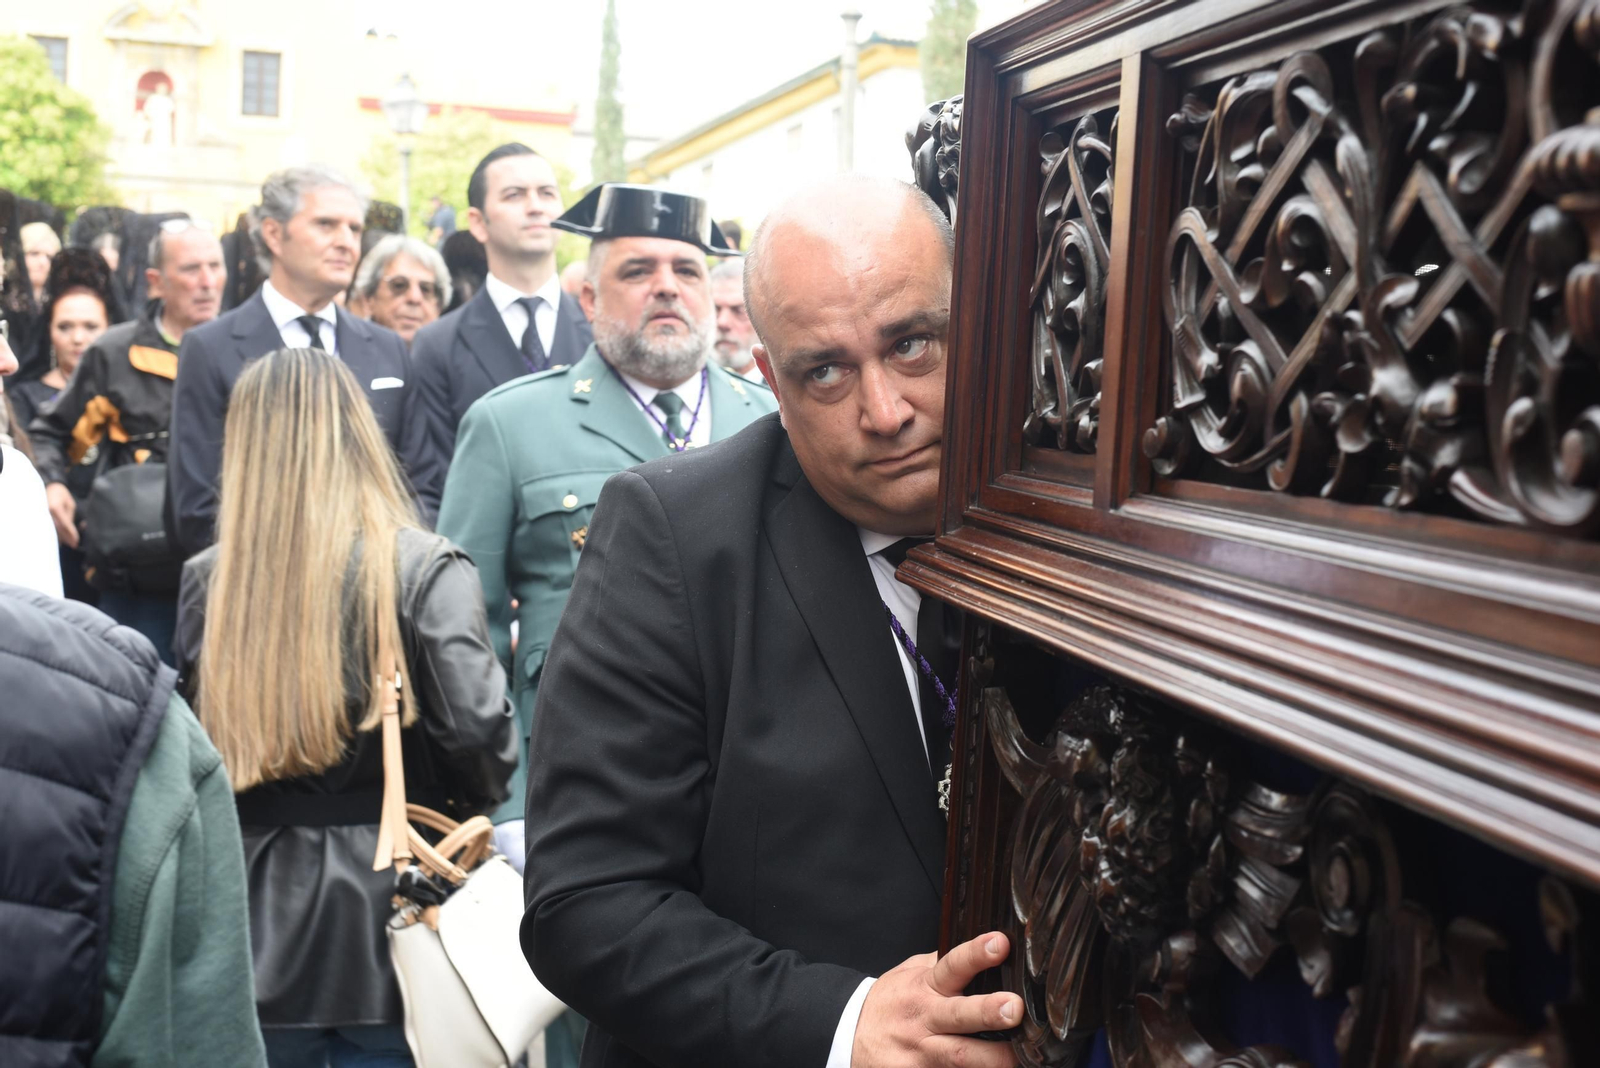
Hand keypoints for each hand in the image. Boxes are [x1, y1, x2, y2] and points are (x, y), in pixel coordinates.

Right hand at [46, 482, 78, 547]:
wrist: (49, 486)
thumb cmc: (62, 495)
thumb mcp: (70, 504)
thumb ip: (69, 517)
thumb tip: (70, 531)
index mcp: (55, 508)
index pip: (64, 524)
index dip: (71, 534)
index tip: (76, 541)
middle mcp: (46, 511)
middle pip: (56, 529)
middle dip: (65, 538)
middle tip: (73, 545)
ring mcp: (41, 514)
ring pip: (50, 529)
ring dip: (59, 537)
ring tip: (68, 544)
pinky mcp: (39, 515)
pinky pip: (46, 526)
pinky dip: (53, 532)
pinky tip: (58, 539)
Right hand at [851, 931, 1021, 1067]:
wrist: (848, 1034)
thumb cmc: (891, 1000)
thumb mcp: (911, 972)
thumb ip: (944, 964)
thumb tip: (985, 947)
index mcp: (925, 985)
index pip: (952, 965)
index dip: (976, 954)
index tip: (1000, 943)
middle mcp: (925, 1018)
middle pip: (959, 1015)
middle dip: (988, 1012)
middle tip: (1015, 1008)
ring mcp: (921, 1051)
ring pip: (960, 1057)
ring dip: (992, 1058)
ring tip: (1020, 1057)